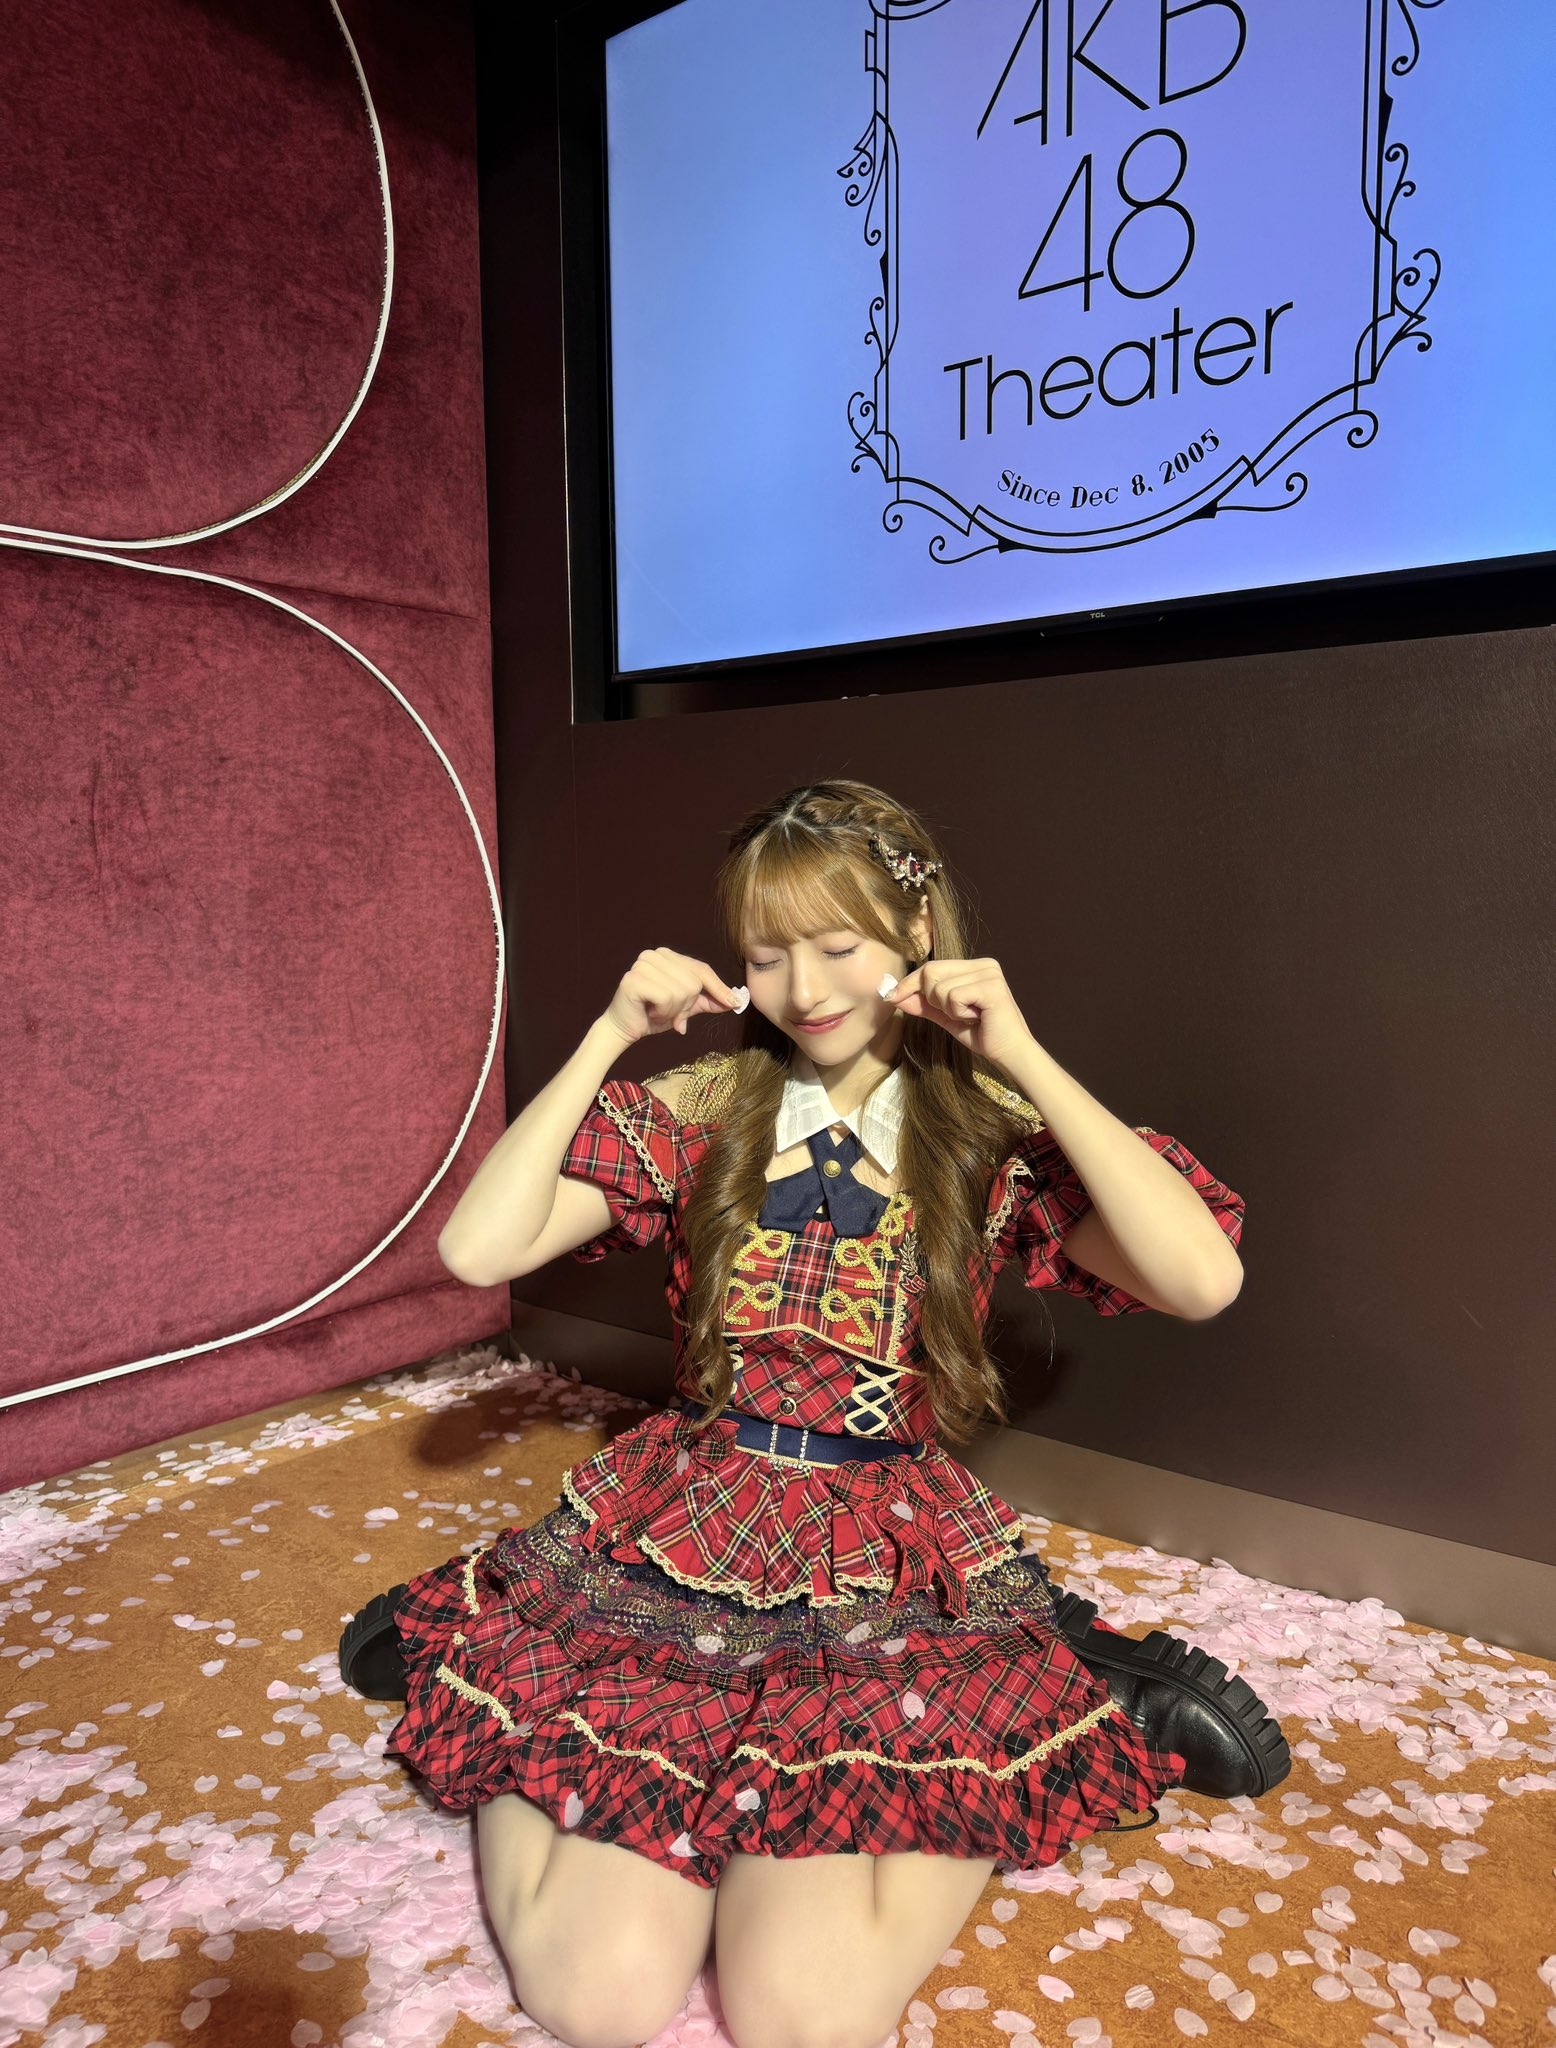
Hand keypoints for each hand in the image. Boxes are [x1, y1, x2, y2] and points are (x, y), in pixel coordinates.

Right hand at [601, 947, 741, 1045]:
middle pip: (694, 982)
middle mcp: (654, 954)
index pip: (701, 969)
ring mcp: (642, 964)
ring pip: (682, 991)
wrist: (625, 1029)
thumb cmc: (653, 1014)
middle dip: (687, 1006)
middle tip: (670, 1013)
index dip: (718, 987)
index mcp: (667, 955)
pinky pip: (666, 997)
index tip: (734, 1003)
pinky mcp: (634, 979)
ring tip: (658, 1012)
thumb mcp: (686, 1006)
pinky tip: (650, 1012)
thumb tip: (735, 1000)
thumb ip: (708, 1000)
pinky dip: (663, 1012)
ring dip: (674, 1011)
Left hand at [883, 956, 1031, 1066]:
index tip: (891, 997)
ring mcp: (989, 973)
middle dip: (933, 999)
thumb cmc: (981, 1034)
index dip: (909, 983)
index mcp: (974, 966)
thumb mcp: (946, 1016)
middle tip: (957, 1013)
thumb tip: (895, 995)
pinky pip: (953, 997)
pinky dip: (958, 1013)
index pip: (931, 967)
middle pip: (931, 972)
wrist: (1009, 1053)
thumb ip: (924, 1004)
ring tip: (970, 1016)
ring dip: (949, 1009)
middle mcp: (984, 964)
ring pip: (940, 987)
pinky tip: (977, 1018)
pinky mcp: (991, 986)